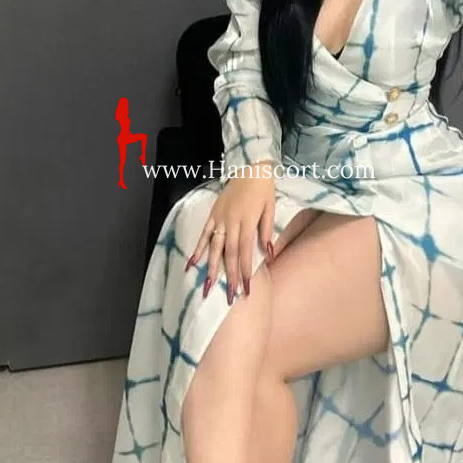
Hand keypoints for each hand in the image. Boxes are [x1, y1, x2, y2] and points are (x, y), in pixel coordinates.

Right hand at [186, 162, 275, 303]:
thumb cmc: (264, 188)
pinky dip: (198, 248)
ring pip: (214, 246)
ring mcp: (220, 218)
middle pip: (229, 253)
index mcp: (247, 221)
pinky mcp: (213, 214)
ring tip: (208, 286)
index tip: (246, 288)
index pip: (246, 251)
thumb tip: (268, 254)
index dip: (245, 270)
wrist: (249, 166)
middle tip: (229, 295)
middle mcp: (231, 221)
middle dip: (229, 275)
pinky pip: (204, 233)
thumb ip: (266, 231)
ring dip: (212, 267)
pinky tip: (192, 262)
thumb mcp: (270, 207)